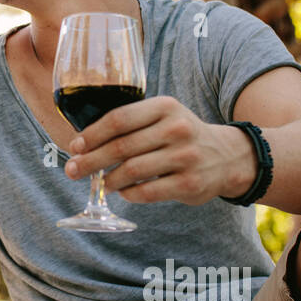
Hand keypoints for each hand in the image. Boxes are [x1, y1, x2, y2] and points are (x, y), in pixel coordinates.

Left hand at [63, 96, 254, 204]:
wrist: (228, 156)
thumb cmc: (182, 135)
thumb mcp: (164, 115)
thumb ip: (131, 123)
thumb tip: (84, 143)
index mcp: (165, 107)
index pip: (119, 119)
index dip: (92, 134)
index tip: (75, 146)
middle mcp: (176, 129)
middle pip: (121, 147)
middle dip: (91, 160)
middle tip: (73, 169)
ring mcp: (184, 157)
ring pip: (131, 171)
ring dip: (108, 180)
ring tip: (100, 183)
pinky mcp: (189, 184)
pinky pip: (147, 192)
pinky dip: (129, 194)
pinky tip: (123, 192)